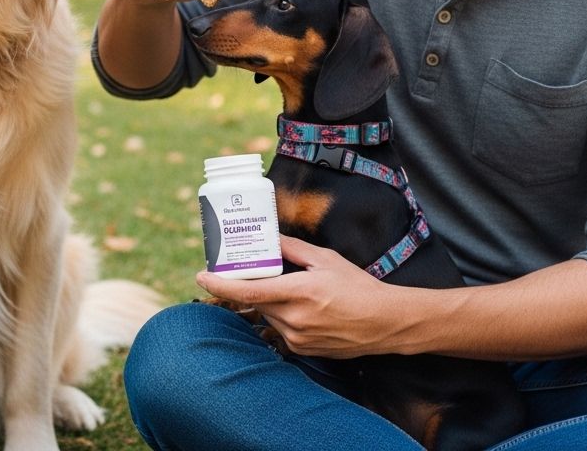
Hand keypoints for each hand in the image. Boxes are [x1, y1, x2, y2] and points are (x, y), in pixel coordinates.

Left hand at [195, 236, 409, 357]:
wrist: (385, 322)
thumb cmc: (358, 287)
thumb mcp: (325, 259)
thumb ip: (291, 249)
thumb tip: (267, 236)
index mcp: (299, 292)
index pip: (248, 292)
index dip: (220, 284)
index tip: (201, 275)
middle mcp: (295, 319)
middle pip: (256, 302)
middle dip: (251, 287)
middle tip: (249, 271)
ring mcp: (298, 338)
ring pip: (268, 316)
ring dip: (270, 302)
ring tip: (293, 290)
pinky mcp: (303, 350)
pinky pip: (280, 330)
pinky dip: (283, 316)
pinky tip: (305, 308)